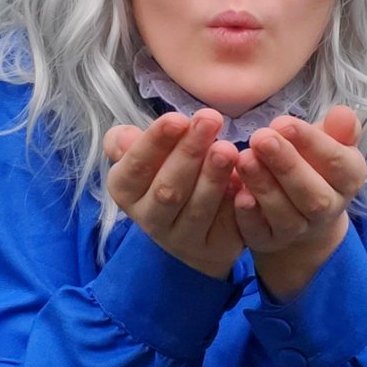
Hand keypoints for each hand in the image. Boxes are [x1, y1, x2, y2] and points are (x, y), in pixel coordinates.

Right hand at [104, 111, 242, 278]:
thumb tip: (122, 137)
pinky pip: (225, 226)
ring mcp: (182, 239)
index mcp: (127, 192)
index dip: (154, 143)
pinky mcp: (214, 248)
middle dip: (188, 152)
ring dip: (212, 177)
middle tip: (210, 120)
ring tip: (228, 149)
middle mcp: (150, 219)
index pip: (135, 168)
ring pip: (197, 209)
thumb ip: (135, 144)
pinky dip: (235, 203)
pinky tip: (245, 182)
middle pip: (167, 189)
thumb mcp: (149, 158)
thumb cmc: (170, 177)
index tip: (178, 118)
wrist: (196, 230)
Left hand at [233, 106, 366, 299]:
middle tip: (260, 138)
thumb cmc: (314, 165)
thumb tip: (342, 114)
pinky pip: (259, 232)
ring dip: (264, 187)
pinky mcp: (270, 241)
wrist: (303, 213)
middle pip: (313, 194)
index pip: (337, 162)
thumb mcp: (329, 143)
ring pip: (285, 214)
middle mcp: (328, 209)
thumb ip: (338, 129)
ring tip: (244, 159)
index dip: (311, 142)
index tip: (282, 122)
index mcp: (349, 178)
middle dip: (286, 165)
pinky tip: (237, 194)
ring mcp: (299, 230)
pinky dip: (248, 215)